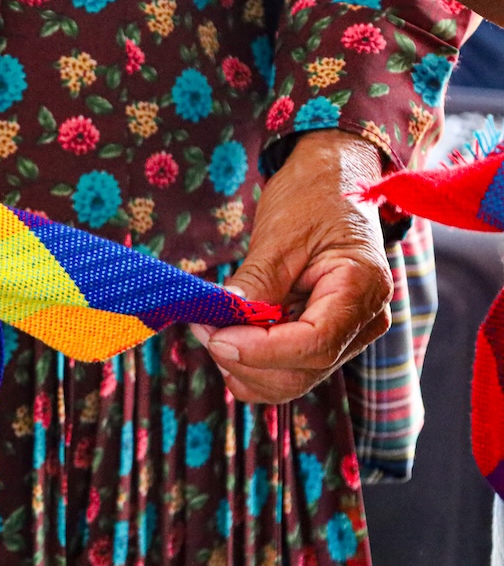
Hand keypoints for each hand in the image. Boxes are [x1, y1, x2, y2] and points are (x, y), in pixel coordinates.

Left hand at [190, 130, 391, 403]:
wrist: (335, 183)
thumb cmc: (313, 198)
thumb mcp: (281, 234)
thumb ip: (257, 283)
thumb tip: (224, 323)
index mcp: (362, 290)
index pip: (314, 345)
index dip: (260, 351)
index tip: (216, 335)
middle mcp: (363, 323)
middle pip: (300, 373)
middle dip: (244, 360)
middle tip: (203, 326)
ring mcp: (346, 337)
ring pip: (290, 382)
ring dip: (243, 367)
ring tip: (213, 327)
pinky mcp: (323, 341)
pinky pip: (286, 372)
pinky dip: (251, 367)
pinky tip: (229, 337)